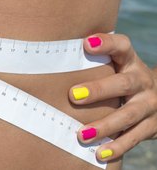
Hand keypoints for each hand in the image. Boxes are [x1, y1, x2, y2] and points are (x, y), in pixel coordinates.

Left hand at [68, 33, 156, 161]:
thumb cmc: (121, 78)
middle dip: (99, 90)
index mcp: (130, 62)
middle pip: (123, 83)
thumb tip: (50, 59)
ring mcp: (149, 104)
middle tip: (73, 95)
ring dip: (105, 125)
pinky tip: (100, 153)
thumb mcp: (115, 65)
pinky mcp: (152, 125)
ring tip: (82, 134)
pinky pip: (135, 137)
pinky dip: (118, 146)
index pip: (122, 46)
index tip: (87, 43)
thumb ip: (93, 62)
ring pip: (128, 115)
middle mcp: (142, 81)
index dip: (107, 44)